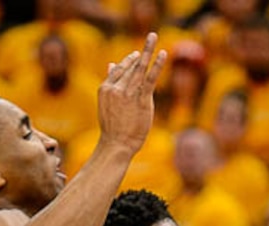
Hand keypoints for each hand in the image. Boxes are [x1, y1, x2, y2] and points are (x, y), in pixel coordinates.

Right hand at [97, 32, 165, 156]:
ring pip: (139, 68)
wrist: (116, 145)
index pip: (118, 69)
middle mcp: (116, 88)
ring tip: (153, 37)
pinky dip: (157, 65)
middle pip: (130, 66)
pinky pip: (150, 78)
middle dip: (140, 52)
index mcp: (105, 88)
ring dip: (148, 51)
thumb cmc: (112, 128)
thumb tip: (111, 64)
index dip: (128, 60)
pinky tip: (162, 54)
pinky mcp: (141, 100)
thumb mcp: (107, 103)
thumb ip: (111, 82)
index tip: (136, 55)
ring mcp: (128, 93)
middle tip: (151, 37)